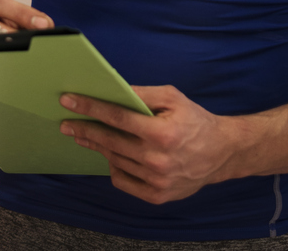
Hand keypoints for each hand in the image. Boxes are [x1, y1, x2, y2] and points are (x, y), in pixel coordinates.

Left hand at [58, 85, 239, 203]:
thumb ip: (142, 94)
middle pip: (110, 141)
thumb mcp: (173, 98)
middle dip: (84, 129)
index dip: (90, 108)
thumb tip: (112, 91)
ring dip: (97, 146)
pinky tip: (112, 155)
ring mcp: (157, 181)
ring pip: (114, 160)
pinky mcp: (157, 196)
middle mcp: (158, 160)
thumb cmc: (195, 120)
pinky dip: (114, 166)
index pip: (117, 118)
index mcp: (163, 133)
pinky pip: (123, 180)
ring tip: (84, 135)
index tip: (68, 100)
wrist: (221, 153)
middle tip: (66, 122)